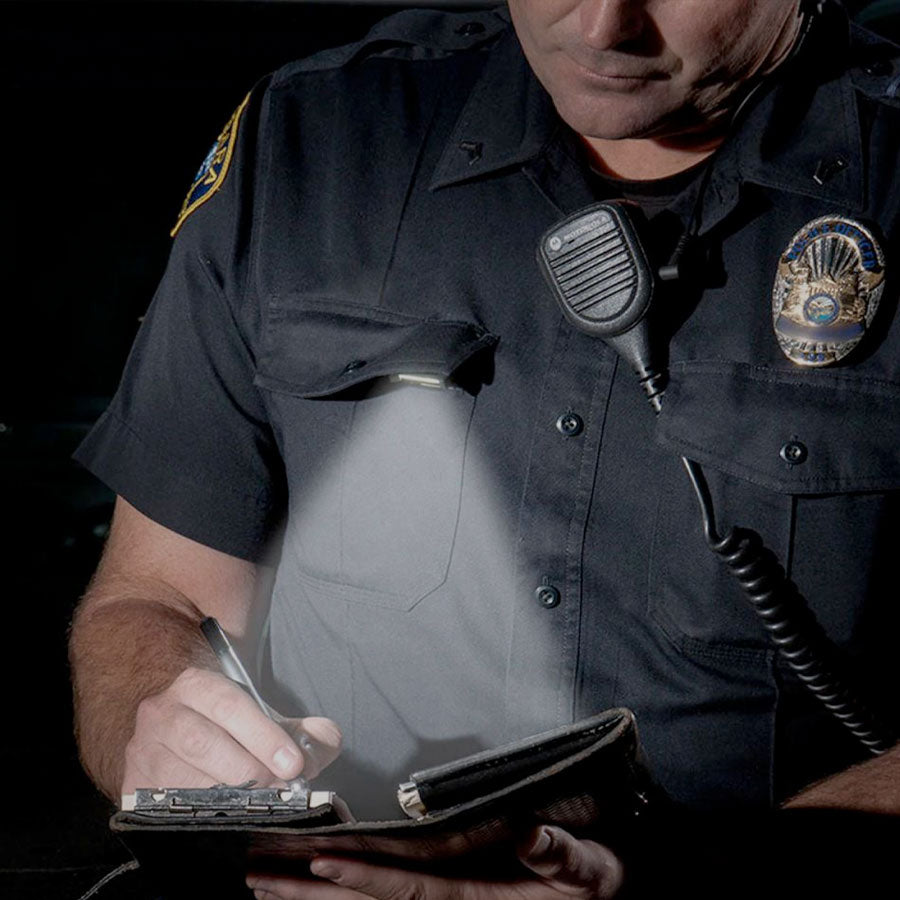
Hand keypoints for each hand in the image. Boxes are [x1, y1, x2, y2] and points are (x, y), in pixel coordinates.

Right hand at [121, 666, 341, 794]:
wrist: (177, 731)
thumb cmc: (231, 727)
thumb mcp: (269, 719)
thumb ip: (306, 729)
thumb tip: (325, 744)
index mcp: (197, 684)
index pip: (230, 706)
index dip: (264, 737)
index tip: (293, 764)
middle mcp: (162, 713)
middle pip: (203, 743)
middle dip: (248, 770)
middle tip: (278, 788)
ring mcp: (142, 751)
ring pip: (182, 778)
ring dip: (225, 797)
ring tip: (256, 804)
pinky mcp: (132, 787)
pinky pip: (164, 808)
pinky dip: (199, 815)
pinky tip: (224, 817)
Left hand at [246, 825, 624, 899]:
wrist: (605, 896)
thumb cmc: (598, 881)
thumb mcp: (592, 871)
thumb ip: (561, 857)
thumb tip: (526, 837)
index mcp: (477, 893)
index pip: (407, 886)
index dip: (361, 876)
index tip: (315, 860)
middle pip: (371, 899)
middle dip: (313, 890)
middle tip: (258, 876)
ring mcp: (446, 896)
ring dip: (316, 894)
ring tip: (265, 883)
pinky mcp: (448, 889)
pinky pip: (390, 894)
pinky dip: (348, 890)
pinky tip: (315, 883)